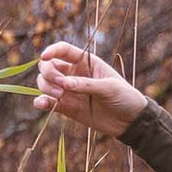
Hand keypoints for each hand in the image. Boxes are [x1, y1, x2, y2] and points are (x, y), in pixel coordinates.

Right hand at [33, 42, 147, 138]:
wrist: (131, 122)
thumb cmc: (125, 98)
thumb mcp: (109, 88)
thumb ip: (86, 85)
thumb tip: (64, 84)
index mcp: (85, 62)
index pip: (62, 50)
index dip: (51, 51)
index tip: (44, 57)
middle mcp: (73, 74)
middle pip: (48, 66)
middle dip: (49, 73)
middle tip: (61, 85)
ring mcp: (68, 91)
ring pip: (45, 82)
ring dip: (46, 87)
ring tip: (60, 97)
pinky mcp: (66, 107)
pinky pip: (47, 102)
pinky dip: (41, 102)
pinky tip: (41, 104)